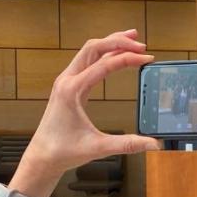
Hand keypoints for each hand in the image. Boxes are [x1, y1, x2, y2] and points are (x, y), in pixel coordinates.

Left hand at [0, 30, 159, 196]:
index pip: (104, 64)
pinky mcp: (70, 86)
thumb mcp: (98, 147)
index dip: (128, 59)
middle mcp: (67, 80)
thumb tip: (154, 144)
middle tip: (142, 45)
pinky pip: (87, 62)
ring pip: (89, 51)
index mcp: (72, 90)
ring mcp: (67, 81)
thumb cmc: (63, 150)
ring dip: (110, 44)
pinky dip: (104, 54)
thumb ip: (127, 144)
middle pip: (94, 48)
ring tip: (132, 39)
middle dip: (118, 42)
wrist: (42, 156)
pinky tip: (116, 56)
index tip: (147, 58)